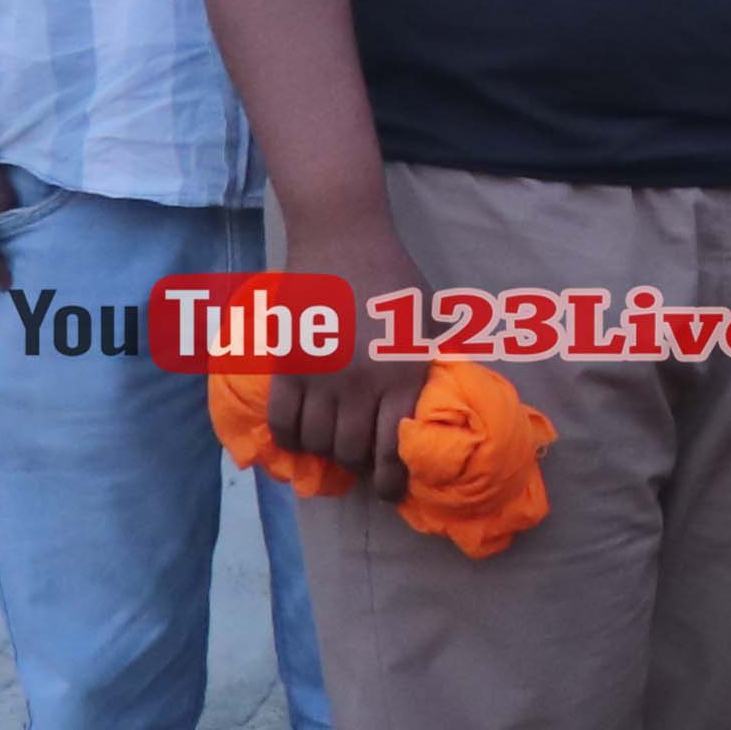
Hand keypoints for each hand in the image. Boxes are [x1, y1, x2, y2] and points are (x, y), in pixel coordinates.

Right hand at [265, 217, 435, 495]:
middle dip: (358, 467)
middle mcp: (361, 385)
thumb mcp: (429, 322)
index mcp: (402, 376)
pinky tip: (299, 438)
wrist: (342, 238)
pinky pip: (283, 421)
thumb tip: (448, 400)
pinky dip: (289, 438)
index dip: (391, 481)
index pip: (394, 451)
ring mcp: (320, 377)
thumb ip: (433, 364)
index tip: (390, 491)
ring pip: (317, 443)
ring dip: (326, 453)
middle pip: (352, 452)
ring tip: (333, 446)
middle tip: (361, 463)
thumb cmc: (394, 277)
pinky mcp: (288, 365)